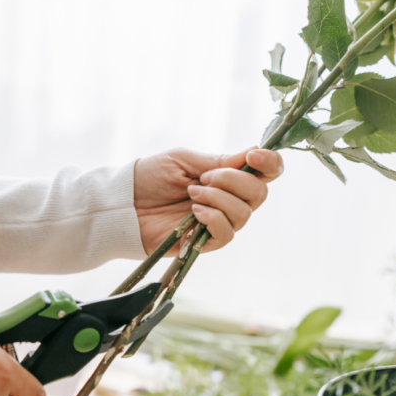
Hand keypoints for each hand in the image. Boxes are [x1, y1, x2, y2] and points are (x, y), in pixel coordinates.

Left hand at [134, 147, 283, 253]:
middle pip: (260, 193)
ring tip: (191, 194)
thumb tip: (252, 154)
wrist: (125, 203)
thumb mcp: (184, 160)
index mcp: (228, 176)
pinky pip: (227, 233)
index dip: (270, 163)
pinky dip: (213, 218)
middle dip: (234, 181)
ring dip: (217, 198)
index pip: (267, 172)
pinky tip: (194, 212)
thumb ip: (219, 161)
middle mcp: (230, 200)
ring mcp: (220, 221)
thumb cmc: (151, 177)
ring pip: (244, 213)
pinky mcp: (207, 242)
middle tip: (203, 178)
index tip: (254, 156)